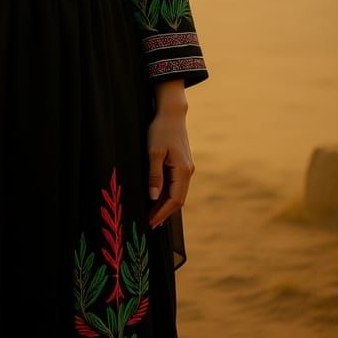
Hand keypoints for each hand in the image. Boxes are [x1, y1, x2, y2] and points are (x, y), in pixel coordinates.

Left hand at [146, 81, 194, 229]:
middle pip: (178, 199)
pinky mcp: (181, 164)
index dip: (162, 212)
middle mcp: (188, 172)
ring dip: (165, 204)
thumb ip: (154, 175)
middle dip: (164, 212)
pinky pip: (175, 184)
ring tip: (151, 214)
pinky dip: (166, 194)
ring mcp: (186, 168)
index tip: (151, 222)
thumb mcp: (154, 152)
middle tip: (149, 224)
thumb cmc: (161, 130)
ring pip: (177, 193)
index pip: (174, 199)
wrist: (171, 113)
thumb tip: (154, 197)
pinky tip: (156, 198)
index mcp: (183, 171)